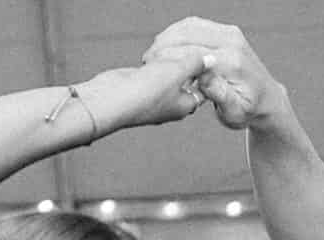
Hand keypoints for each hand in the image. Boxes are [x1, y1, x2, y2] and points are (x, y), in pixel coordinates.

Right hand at [91, 42, 211, 127]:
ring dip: (169, 62)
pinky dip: (154, 63)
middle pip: (187, 81)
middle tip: (188, 49)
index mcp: (186, 105)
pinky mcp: (140, 87)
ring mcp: (155, 97)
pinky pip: (152, 73)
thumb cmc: (147, 90)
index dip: (206, 71)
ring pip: (169, 76)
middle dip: (188, 65)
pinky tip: (152, 54)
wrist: (111, 99)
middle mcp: (172, 105)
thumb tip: (211, 60)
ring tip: (170, 49)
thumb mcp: (177, 71)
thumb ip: (194, 64)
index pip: (204, 88)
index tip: (205, 56)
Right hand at [146, 17, 285, 130]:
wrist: (265, 98)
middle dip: (164, 46)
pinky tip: (166, 48)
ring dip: (168, 37)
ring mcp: (230, 32)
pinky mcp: (224, 30)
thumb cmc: (247, 110)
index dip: (168, 59)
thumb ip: (219, 95)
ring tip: (154, 56)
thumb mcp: (234, 113)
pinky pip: (194, 24)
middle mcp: (233, 42)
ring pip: (188, 25)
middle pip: (188, 34)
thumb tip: (203, 77)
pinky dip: (177, 33)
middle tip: (147, 62)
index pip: (192, 53)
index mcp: (233, 62)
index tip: (151, 70)